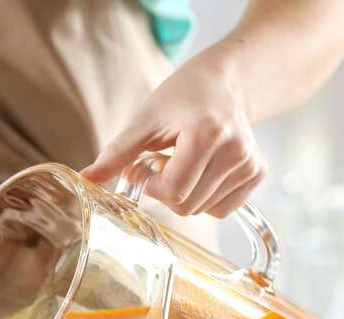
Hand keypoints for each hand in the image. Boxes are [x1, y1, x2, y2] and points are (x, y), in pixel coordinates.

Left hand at [81, 58, 266, 218]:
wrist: (226, 82)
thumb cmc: (183, 96)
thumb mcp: (145, 119)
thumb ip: (117, 153)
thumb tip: (85, 179)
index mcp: (209, 134)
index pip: (173, 191)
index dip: (152, 183)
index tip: (149, 161)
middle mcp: (236, 152)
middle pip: (186, 205)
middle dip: (166, 189)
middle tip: (166, 159)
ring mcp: (250, 165)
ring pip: (202, 210)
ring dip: (184, 192)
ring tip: (185, 159)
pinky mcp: (257, 174)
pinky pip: (221, 209)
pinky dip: (204, 197)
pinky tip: (202, 170)